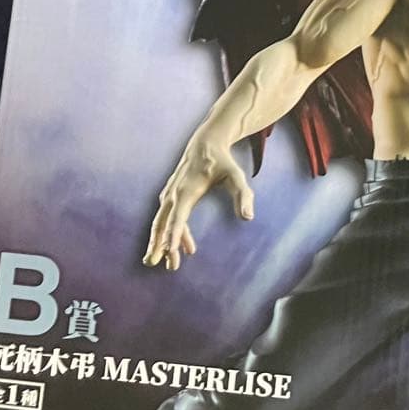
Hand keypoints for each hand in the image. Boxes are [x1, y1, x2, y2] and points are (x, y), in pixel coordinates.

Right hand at [144, 135, 254, 270]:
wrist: (205, 143)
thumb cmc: (222, 161)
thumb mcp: (237, 176)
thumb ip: (243, 196)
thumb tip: (248, 217)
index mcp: (187, 191)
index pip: (178, 218)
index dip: (173, 235)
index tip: (169, 252)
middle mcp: (173, 193)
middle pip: (163, 223)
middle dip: (161, 245)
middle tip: (165, 266)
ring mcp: (169, 194)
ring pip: (160, 222)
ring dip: (161, 243)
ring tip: (168, 264)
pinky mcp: (169, 195)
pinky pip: (166, 217)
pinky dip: (169, 233)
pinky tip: (180, 247)